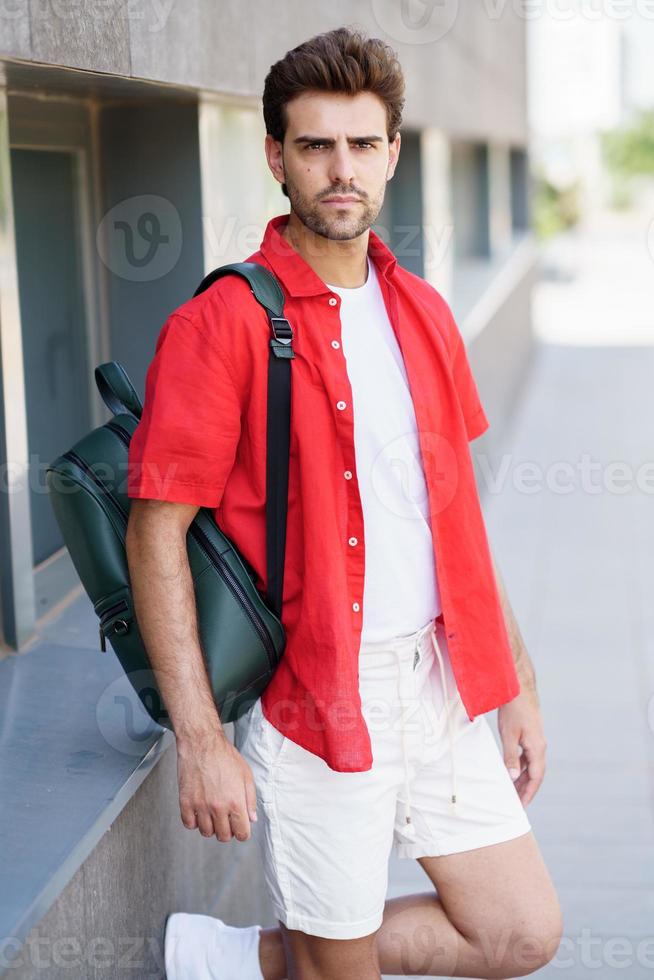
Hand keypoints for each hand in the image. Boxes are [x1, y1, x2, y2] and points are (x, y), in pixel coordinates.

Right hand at [176, 729, 257, 841]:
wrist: (202, 743)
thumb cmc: (224, 756)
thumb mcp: (246, 775)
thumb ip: (250, 799)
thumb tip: (251, 818)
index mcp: (235, 801)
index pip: (241, 833)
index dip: (242, 832)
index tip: (240, 827)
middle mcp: (218, 807)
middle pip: (223, 836)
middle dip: (227, 830)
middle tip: (226, 819)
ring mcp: (200, 806)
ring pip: (206, 832)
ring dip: (211, 826)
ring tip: (212, 813)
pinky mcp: (185, 802)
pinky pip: (189, 824)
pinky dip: (194, 821)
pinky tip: (199, 811)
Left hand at [497, 685, 546, 806]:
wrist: (518, 688)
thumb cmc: (513, 709)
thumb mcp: (509, 734)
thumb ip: (510, 757)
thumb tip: (511, 777)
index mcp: (537, 748)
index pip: (535, 778)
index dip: (528, 793)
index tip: (521, 806)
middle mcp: (539, 746)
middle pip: (534, 774)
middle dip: (525, 789)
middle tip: (514, 804)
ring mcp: (535, 741)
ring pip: (530, 766)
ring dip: (521, 778)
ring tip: (511, 791)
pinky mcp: (530, 735)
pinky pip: (526, 757)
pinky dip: (519, 766)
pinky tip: (510, 770)